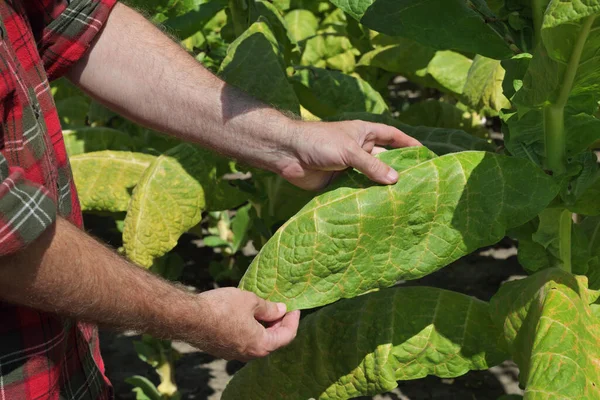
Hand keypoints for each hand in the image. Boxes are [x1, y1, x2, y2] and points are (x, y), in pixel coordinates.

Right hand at [194, 287, 299, 360]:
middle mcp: (249, 354)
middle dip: (279, 323)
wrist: (189, 317)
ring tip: (264, 308)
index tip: (295, 307)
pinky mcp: (223, 349)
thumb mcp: (250, 301)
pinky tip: (247, 314)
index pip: (287, 336)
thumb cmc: (222, 308)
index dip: (293, 320)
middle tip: (281, 306)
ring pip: (257, 341)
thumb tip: (281, 310)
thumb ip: (269, 308)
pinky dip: (251, 329)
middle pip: (273, 341)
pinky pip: (243, 340)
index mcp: (261, 345)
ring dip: (264, 326)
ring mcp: (235, 354)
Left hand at [278, 120, 420, 189]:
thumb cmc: (319, 142)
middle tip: (419, 184)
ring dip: (382, 188)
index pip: (393, 136)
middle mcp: (360, 150)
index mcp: (365, 133)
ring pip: (371, 178)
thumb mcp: (349, 151)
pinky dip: (366, 198)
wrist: (287, 153)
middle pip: (385, 161)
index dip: (409, 143)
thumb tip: (396, 180)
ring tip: (404, 201)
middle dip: (399, 171)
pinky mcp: (339, 182)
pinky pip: (357, 191)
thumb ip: (371, 166)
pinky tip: (379, 208)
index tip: (425, 153)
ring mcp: (350, 167)